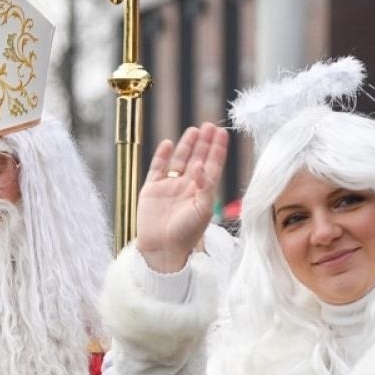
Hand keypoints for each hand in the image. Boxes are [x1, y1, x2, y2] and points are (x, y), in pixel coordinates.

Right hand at [134, 123, 228, 273]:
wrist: (162, 249)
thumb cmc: (186, 234)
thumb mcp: (202, 210)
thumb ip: (204, 186)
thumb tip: (199, 164)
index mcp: (202, 192)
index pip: (213, 165)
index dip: (217, 149)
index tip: (222, 132)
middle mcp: (187, 187)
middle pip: (197, 159)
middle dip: (204, 142)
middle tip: (209, 125)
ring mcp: (170, 187)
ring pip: (179, 160)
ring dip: (186, 145)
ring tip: (194, 129)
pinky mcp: (152, 189)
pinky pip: (158, 168)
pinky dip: (163, 155)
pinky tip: (169, 143)